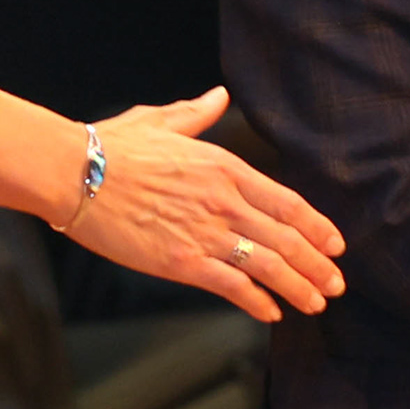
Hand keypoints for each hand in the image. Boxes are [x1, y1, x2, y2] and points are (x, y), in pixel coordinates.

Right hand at [61, 89, 350, 323]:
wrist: (73, 173)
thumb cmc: (110, 147)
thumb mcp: (160, 121)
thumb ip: (197, 113)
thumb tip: (219, 96)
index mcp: (225, 166)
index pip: (287, 202)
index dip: (317, 227)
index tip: (335, 244)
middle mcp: (225, 200)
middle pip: (287, 238)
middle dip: (318, 265)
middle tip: (336, 284)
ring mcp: (206, 233)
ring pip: (269, 265)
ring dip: (299, 287)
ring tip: (316, 303)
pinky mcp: (182, 262)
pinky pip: (233, 286)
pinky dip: (257, 302)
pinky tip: (271, 312)